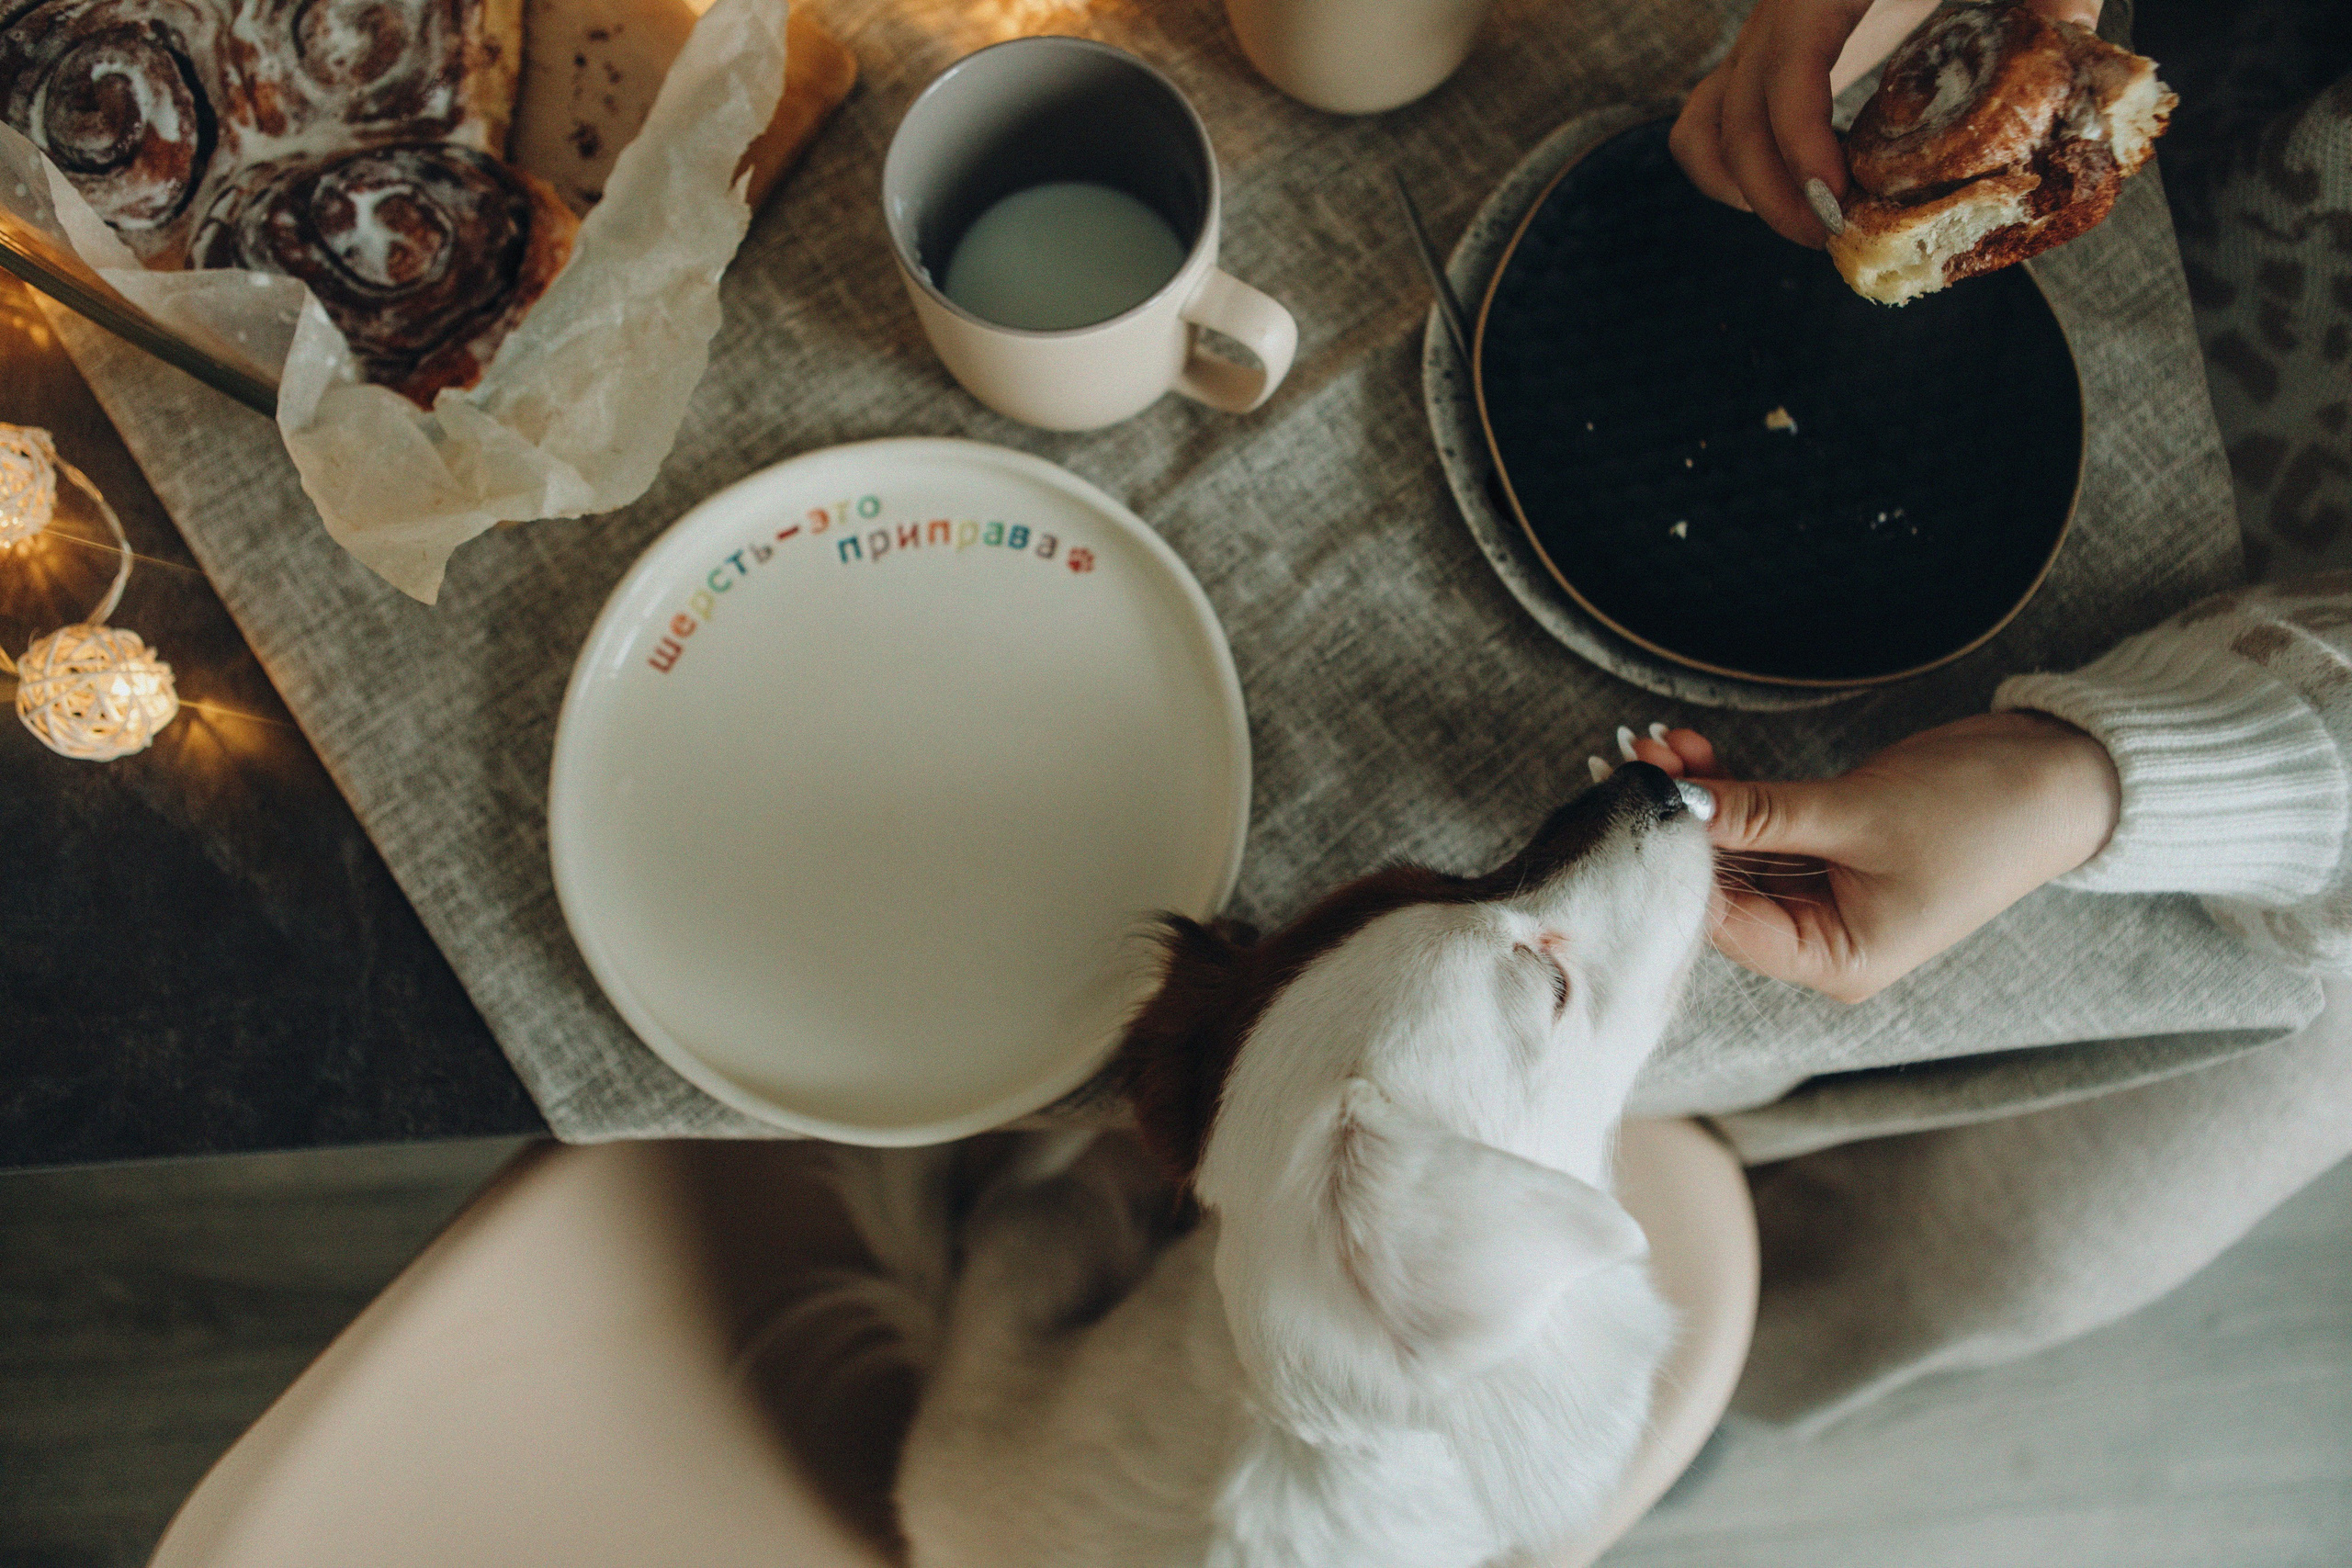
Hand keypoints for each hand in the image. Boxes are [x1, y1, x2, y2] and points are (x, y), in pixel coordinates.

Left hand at [1618, 714, 2120, 1001]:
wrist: (2063, 775)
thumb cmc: (1982, 813)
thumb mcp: (1856, 814)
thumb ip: (1759, 814)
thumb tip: (1672, 804)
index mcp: (1835, 961)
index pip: (1724, 921)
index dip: (1673, 861)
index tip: (1631, 800)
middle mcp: (1823, 940)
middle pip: (1722, 886)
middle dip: (1678, 822)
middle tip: (1630, 757)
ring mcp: (1825, 895)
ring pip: (1736, 851)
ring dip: (1698, 797)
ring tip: (1656, 742)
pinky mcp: (1828, 850)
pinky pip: (1762, 827)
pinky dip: (1729, 791)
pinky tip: (1692, 749)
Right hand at [1669, 0, 2102, 247]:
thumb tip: (2071, 59)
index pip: (1786, 67)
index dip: (1798, 142)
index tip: (1836, 199)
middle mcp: (1784, 6)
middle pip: (1736, 111)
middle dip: (1775, 191)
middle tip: (1838, 236)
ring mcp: (1770, 31)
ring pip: (1708, 121)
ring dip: (1744, 186)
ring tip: (1812, 220)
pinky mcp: (1773, 52)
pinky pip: (1711, 113)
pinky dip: (1732, 165)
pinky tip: (1798, 187)